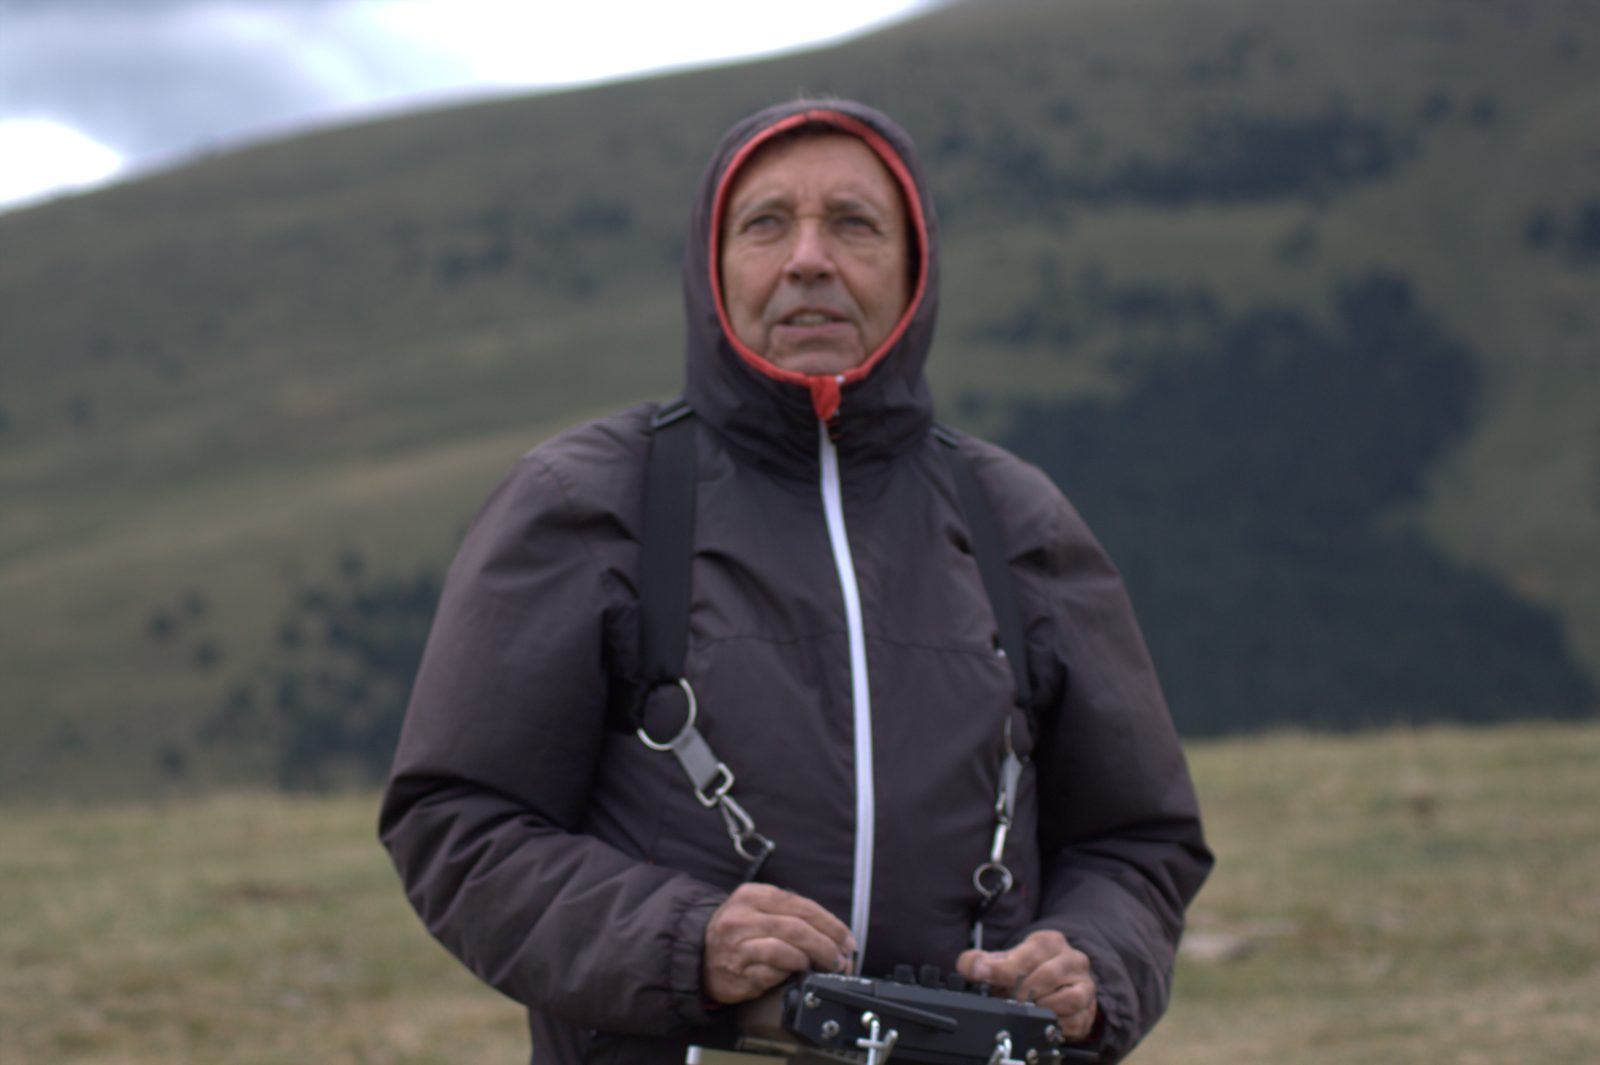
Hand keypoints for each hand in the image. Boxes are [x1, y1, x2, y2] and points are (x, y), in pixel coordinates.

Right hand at [702, 883, 856, 1003]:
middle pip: (797, 928)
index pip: (801, 905)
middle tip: (840, 958)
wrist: (699, 954)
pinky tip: (792, 973)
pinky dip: (788, 973)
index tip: (846, 939)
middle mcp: (742, 917)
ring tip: (819, 966)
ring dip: (810, 960)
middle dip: (827, 945)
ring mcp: (737, 945)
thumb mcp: (760, 910)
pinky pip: (772, 973)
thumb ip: (793, 915)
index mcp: (753, 895)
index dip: (830, 924)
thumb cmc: (739, 932)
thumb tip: (836, 935)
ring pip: (785, 950)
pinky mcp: (737, 972)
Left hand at [956, 930, 1098, 1040]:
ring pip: (1070, 998)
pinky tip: (1043, 1022)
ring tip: (1026, 1010)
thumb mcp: (1003, 960)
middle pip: (1048, 976)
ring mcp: (1085, 984)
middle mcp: (1072, 959)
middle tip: (1007, 1000)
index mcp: (1049, 942)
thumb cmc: (1027, 970)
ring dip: (1043, 1007)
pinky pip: (1077, 1020)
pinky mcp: (1090, 1008)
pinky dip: (1058, 1024)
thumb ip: (981, 961)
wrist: (1057, 982)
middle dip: (1022, 992)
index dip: (1004, 968)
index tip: (985, 976)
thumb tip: (971, 967)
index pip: (1029, 953)